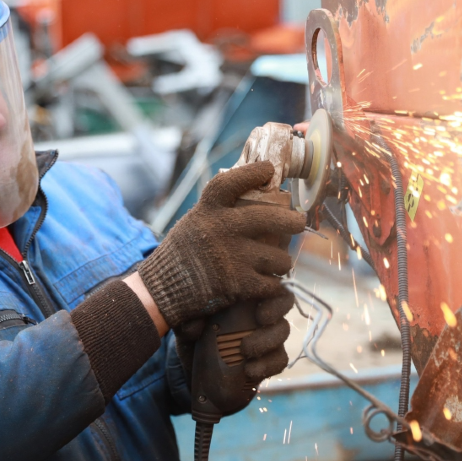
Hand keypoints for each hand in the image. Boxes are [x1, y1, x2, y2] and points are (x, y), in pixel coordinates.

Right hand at [138, 161, 305, 327]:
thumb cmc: (181, 254)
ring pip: (279, 256)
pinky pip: (272, 283)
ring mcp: (232, 256)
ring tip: (279, 262)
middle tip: (299, 222)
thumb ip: (218, 211)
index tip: (268, 169)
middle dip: (293, 221)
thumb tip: (253, 194)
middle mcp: (221, 229)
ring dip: (282, 261)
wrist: (162, 291)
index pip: (232, 182)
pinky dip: (274, 285)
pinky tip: (271, 283)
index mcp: (208, 210)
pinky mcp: (238, 284)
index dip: (252, 172)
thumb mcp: (194, 222)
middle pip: (271, 217)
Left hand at [173, 291, 294, 382]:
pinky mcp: (269, 358)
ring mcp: (268, 333)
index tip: (257, 297)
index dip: (273, 285)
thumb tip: (196, 321)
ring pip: (283, 330)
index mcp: (246, 289)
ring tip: (245, 350)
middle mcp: (261, 308)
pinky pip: (279, 360)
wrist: (193, 359)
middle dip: (277, 308)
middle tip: (262, 318)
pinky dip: (267, 365)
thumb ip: (194, 310)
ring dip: (268, 340)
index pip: (269, 279)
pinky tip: (250, 370)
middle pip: (284, 300)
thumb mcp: (189, 312)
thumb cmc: (194, 325)